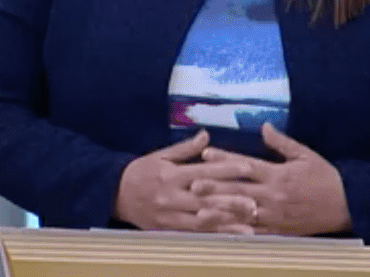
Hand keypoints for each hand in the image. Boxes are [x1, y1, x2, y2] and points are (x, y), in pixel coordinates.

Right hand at [114, 130, 259, 233]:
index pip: (203, 172)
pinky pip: (194, 233)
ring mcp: (171, 215)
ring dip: (227, 223)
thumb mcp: (161, 155)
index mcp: (172, 175)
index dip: (226, 169)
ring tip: (249, 225)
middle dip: (231, 201)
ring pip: (203, 220)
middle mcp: (173, 196)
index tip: (247, 167)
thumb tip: (206, 135)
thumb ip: (185, 148)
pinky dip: (213, 234)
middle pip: (206, 199)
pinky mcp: (169, 229)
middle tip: (255, 202)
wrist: (114, 193)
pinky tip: (229, 236)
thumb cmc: (142, 171)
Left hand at [191, 124, 351, 236]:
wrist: (346, 204)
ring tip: (199, 212)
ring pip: (242, 213)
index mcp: (278, 174)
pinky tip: (222, 231)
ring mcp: (274, 215)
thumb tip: (264, 126)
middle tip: (192, 184)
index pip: (246, 165)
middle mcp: (273, 195)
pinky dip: (237, 231)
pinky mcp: (278, 230)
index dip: (225, 159)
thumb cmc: (325, 177)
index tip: (206, 154)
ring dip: (220, 212)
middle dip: (214, 187)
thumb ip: (282, 143)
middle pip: (238, 190)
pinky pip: (254, 231)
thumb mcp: (306, 155)